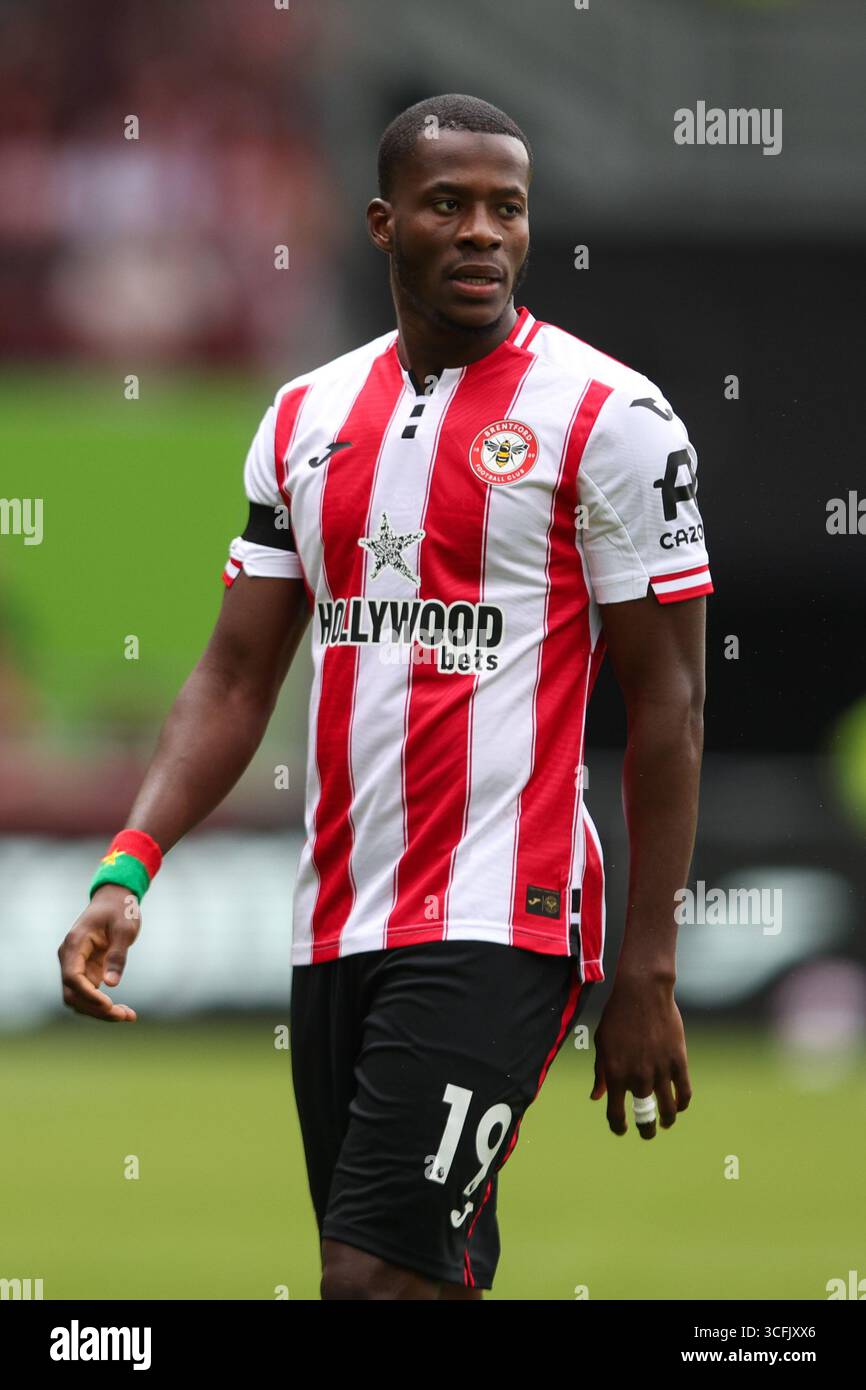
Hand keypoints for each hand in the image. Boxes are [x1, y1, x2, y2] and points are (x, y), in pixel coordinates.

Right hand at [58, 884, 140, 1021]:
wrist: (115, 899)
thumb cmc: (120, 910)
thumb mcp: (124, 929)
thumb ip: (117, 955)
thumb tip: (111, 984)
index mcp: (75, 943)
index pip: (73, 977)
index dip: (88, 995)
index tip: (109, 1005)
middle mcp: (70, 957)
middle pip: (73, 994)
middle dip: (96, 1009)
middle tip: (125, 1016)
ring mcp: (76, 966)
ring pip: (79, 999)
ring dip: (99, 1012)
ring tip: (128, 1016)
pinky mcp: (86, 972)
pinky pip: (89, 995)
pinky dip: (103, 1006)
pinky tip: (124, 1012)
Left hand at [590, 976, 691, 1137]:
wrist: (642, 993)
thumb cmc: (617, 1017)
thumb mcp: (602, 1044)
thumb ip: (601, 1073)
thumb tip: (597, 1097)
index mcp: (616, 1074)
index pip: (616, 1114)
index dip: (619, 1127)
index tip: (622, 1130)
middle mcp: (638, 1077)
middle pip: (644, 1117)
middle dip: (646, 1130)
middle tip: (648, 1132)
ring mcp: (660, 1071)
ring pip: (668, 1109)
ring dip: (667, 1120)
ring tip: (666, 1122)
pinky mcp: (678, 1062)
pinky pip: (684, 1092)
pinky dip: (682, 1103)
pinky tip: (679, 1105)